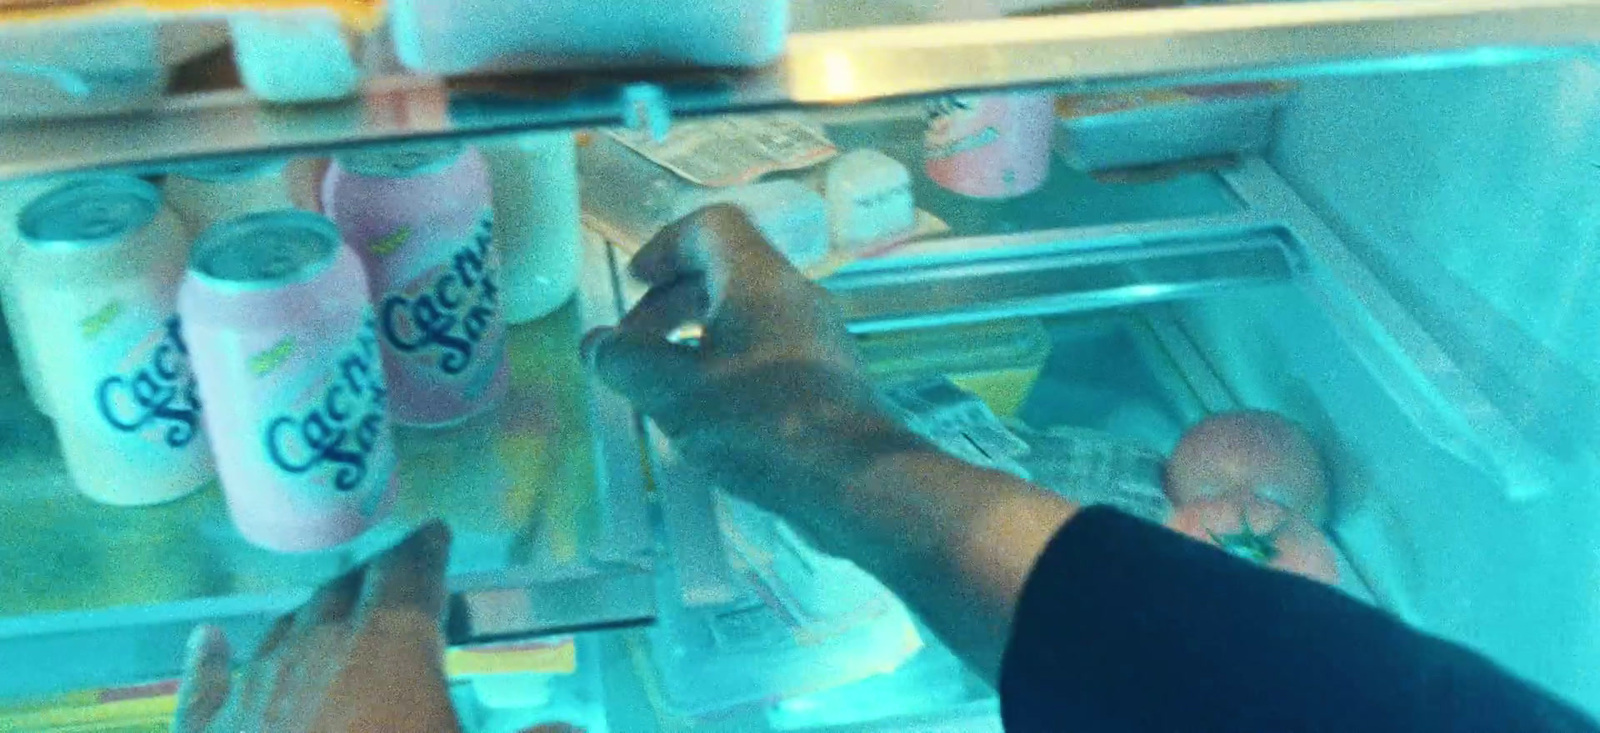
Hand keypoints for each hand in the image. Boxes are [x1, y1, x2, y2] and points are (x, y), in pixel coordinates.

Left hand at [173, 522, 459, 732]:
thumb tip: (588, 719)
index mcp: (392, 651)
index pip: (412, 580)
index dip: (427, 553)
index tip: (434, 531)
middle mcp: (320, 652)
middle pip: (349, 594)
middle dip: (376, 577)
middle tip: (397, 572)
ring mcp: (256, 692)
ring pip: (287, 629)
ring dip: (316, 615)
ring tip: (334, 610)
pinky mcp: (209, 731)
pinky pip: (208, 684)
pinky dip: (212, 659)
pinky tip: (207, 640)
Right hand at [582, 205, 924, 554]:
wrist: (856, 482)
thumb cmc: (761, 424)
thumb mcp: (674, 393)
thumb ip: (627, 363)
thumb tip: (596, 345)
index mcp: (758, 280)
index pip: (710, 226)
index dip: (665, 246)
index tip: (635, 283)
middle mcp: (795, 297)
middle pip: (725, 273)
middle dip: (671, 302)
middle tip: (636, 345)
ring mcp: (818, 340)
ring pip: (747, 317)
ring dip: (697, 339)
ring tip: (665, 384)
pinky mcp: (828, 381)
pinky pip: (768, 353)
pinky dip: (728, 366)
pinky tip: (710, 416)